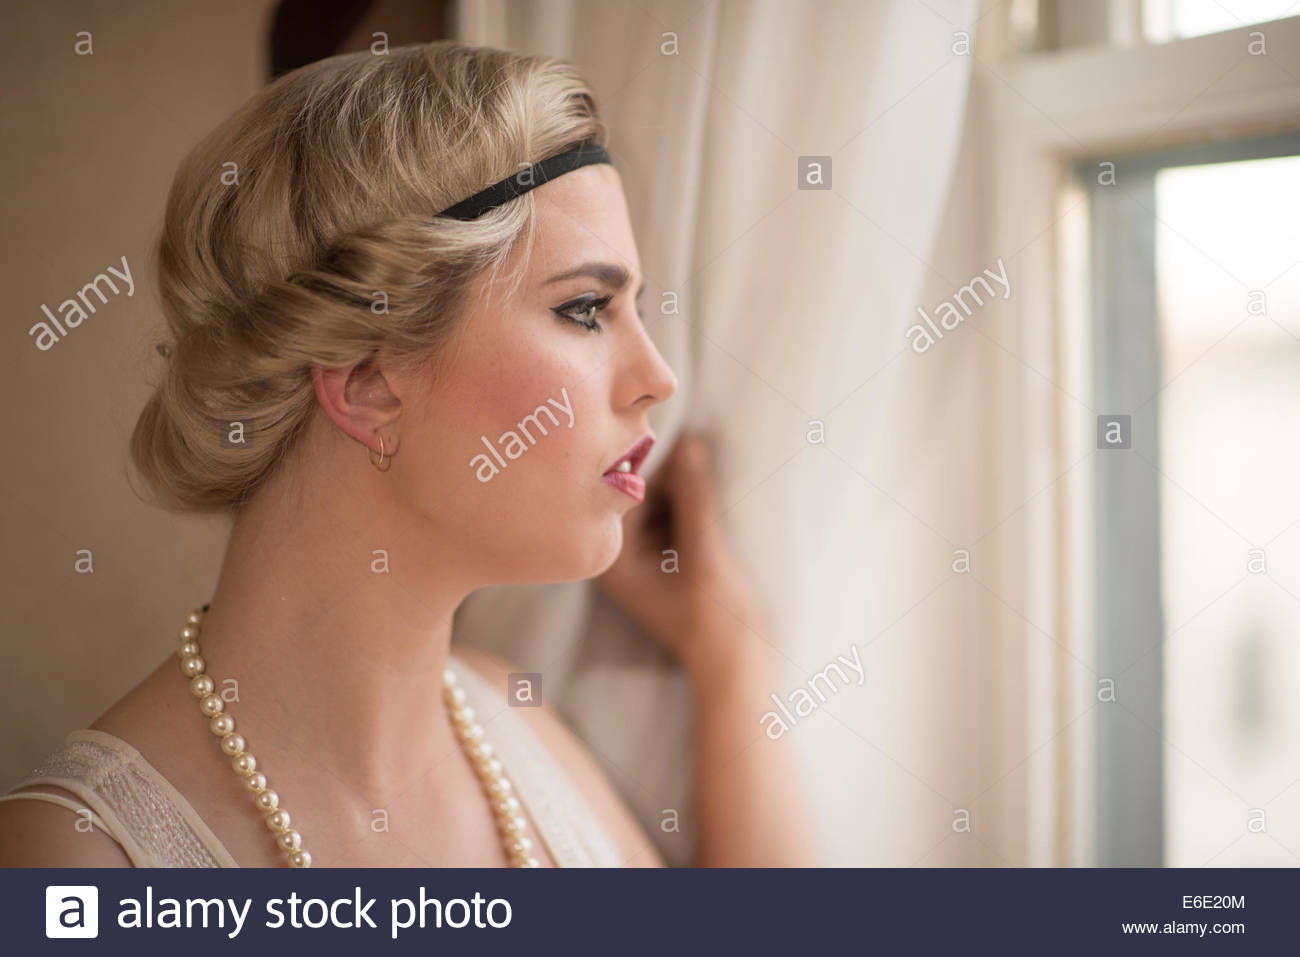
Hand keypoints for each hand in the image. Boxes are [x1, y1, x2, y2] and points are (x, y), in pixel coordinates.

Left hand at [595, 432, 769, 682]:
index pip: (623, 496)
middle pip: (636, 497)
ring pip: (655, 505)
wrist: (736, 662)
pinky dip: (687, 503)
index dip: (652, 466)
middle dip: (667, 475)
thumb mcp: (704, 551)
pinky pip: (669, 519)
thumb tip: (690, 443)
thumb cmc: (713, 618)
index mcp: (614, 562)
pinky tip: (705, 487)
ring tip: (704, 462)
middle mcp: (619, 559)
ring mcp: (642, 561)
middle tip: (697, 446)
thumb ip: (694, 497)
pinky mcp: (665, 562)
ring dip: (680, 486)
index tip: (681, 442)